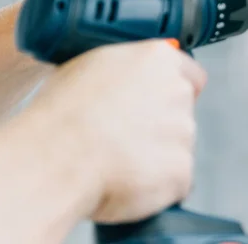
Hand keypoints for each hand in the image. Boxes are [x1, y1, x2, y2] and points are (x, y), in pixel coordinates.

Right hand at [24, 40, 206, 222]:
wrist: (58, 157)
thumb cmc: (62, 115)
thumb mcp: (87, 68)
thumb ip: (122, 72)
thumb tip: (124, 81)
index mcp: (157, 60)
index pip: (190, 74)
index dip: (171, 93)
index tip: (159, 105)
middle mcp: (177, 92)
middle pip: (181, 113)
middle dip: (160, 128)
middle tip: (124, 139)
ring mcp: (183, 132)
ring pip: (177, 150)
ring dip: (155, 159)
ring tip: (117, 163)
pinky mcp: (181, 170)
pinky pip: (174, 182)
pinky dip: (154, 188)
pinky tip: (125, 183)